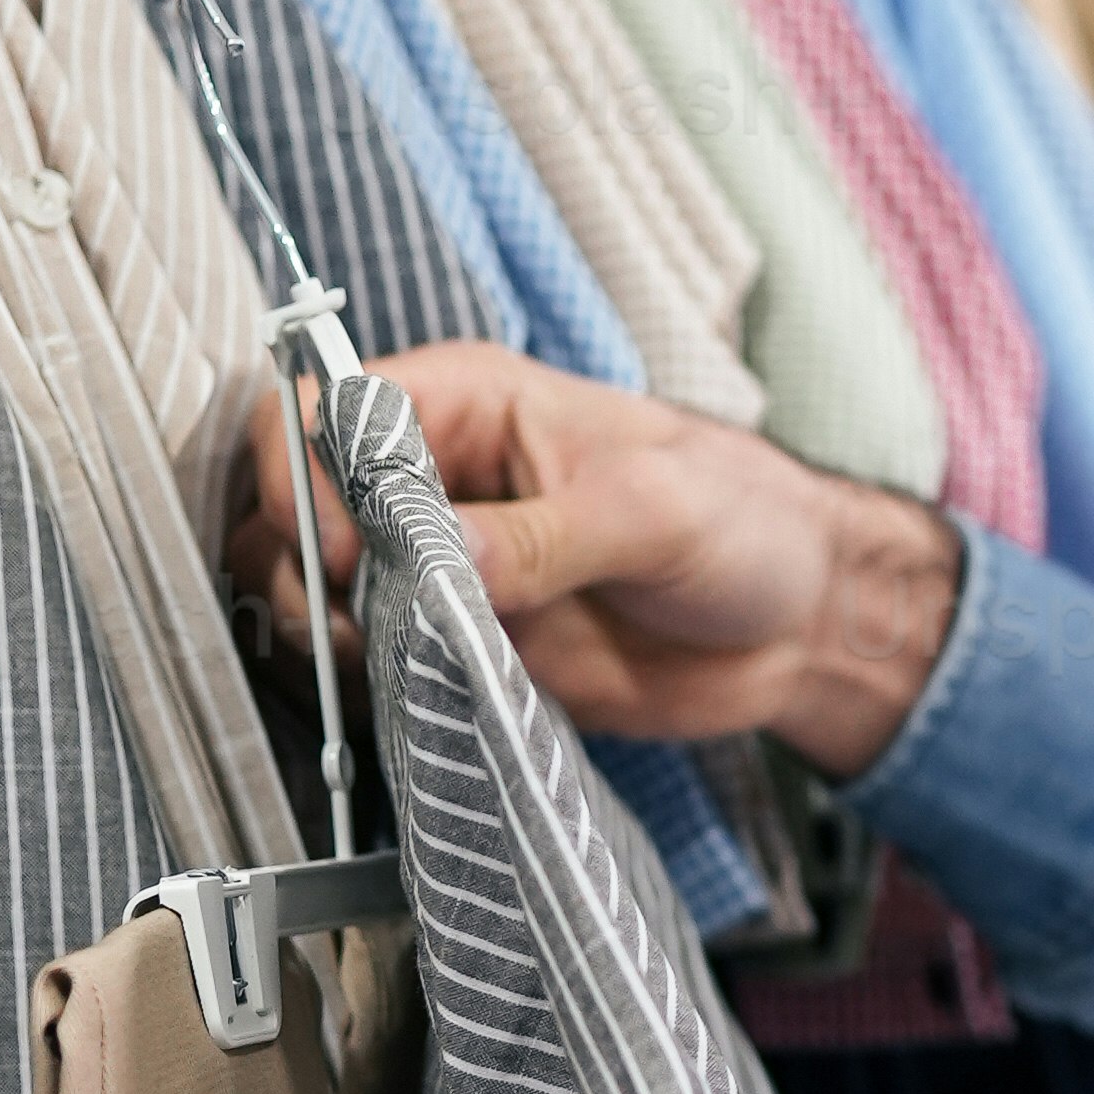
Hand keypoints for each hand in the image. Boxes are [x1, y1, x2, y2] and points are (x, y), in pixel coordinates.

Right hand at [228, 344, 964, 765]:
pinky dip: (368, 682)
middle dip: (299, 562)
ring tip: (390, 657)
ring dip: (324, 628)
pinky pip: (369, 658)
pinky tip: (416, 689)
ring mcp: (437, 564)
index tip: (340, 551)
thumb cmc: (743, 521)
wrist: (798, 622)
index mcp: (469, 403)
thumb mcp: (653, 511)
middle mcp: (435, 478)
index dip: (308, 474)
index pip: (327, 409)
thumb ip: (543, 536)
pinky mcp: (457, 641)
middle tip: (358, 618)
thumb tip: (440, 559)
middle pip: (295, 500)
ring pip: (310, 586)